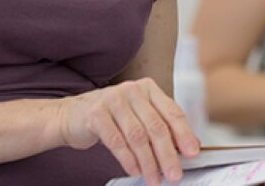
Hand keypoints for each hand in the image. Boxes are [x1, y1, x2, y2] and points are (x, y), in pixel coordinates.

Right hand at [56, 77, 199, 185]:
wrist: (71, 116)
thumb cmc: (111, 118)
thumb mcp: (138, 117)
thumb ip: (162, 126)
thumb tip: (191, 145)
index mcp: (148, 89)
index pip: (172, 112)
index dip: (184, 134)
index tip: (193, 153)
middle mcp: (132, 90)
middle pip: (156, 126)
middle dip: (168, 154)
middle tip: (174, 174)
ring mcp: (113, 100)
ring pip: (138, 136)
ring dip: (148, 162)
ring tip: (154, 179)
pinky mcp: (96, 114)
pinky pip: (117, 142)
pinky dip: (128, 160)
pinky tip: (135, 171)